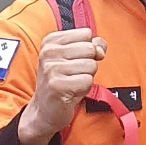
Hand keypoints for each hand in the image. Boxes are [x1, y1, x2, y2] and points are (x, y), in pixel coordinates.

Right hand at [16, 28, 102, 144]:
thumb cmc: (62, 83)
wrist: (45, 111)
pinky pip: (87, 81)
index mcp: (51, 41)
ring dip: (86, 78)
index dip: (89, 48)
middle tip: (73, 75)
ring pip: (91, 65)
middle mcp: (49, 52)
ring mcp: (51, 68)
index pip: (86, 33)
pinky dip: (84, 89)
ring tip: (72, 84)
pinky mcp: (57, 85)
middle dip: (88, 64)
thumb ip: (91, 46)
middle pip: (90, 49)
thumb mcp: (75, 59)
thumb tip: (101, 48)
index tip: (76, 60)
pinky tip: (71, 92)